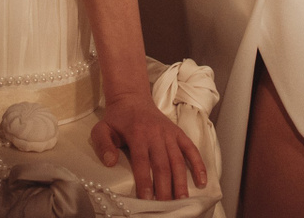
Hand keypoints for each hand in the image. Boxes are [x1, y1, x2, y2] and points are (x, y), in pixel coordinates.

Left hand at [91, 91, 207, 201]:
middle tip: (166, 205)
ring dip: (181, 181)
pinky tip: (201, 181)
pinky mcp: (179, 133)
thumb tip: (109, 162)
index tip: (147, 199)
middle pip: (162, 164)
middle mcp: (155, 134)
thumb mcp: (102, 128)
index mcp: (136, 133)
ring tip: (182, 199)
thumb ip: (103, 144)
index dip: (144, 181)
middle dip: (164, 187)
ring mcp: (169, 133)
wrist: (132, 98)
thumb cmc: (117, 118)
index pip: (141, 161)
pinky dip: (198, 165)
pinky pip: (191, 149)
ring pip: (177, 160)